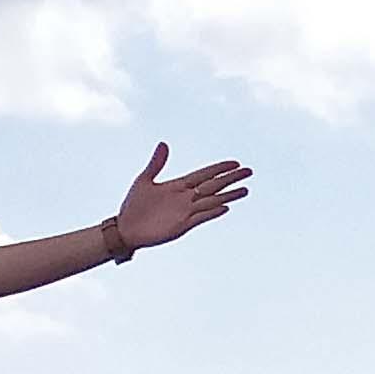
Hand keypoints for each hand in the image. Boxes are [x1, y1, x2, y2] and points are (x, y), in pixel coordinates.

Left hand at [107, 145, 251, 256]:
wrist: (126, 229)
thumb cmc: (132, 206)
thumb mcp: (144, 181)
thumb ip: (156, 163)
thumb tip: (163, 144)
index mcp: (178, 186)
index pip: (204, 174)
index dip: (219, 168)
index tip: (235, 163)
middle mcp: (185, 198)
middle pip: (213, 186)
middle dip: (230, 178)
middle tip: (249, 171)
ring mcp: (185, 212)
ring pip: (211, 201)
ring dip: (228, 195)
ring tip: (245, 190)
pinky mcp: (182, 225)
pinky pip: (201, 217)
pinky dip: (212, 212)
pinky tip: (225, 206)